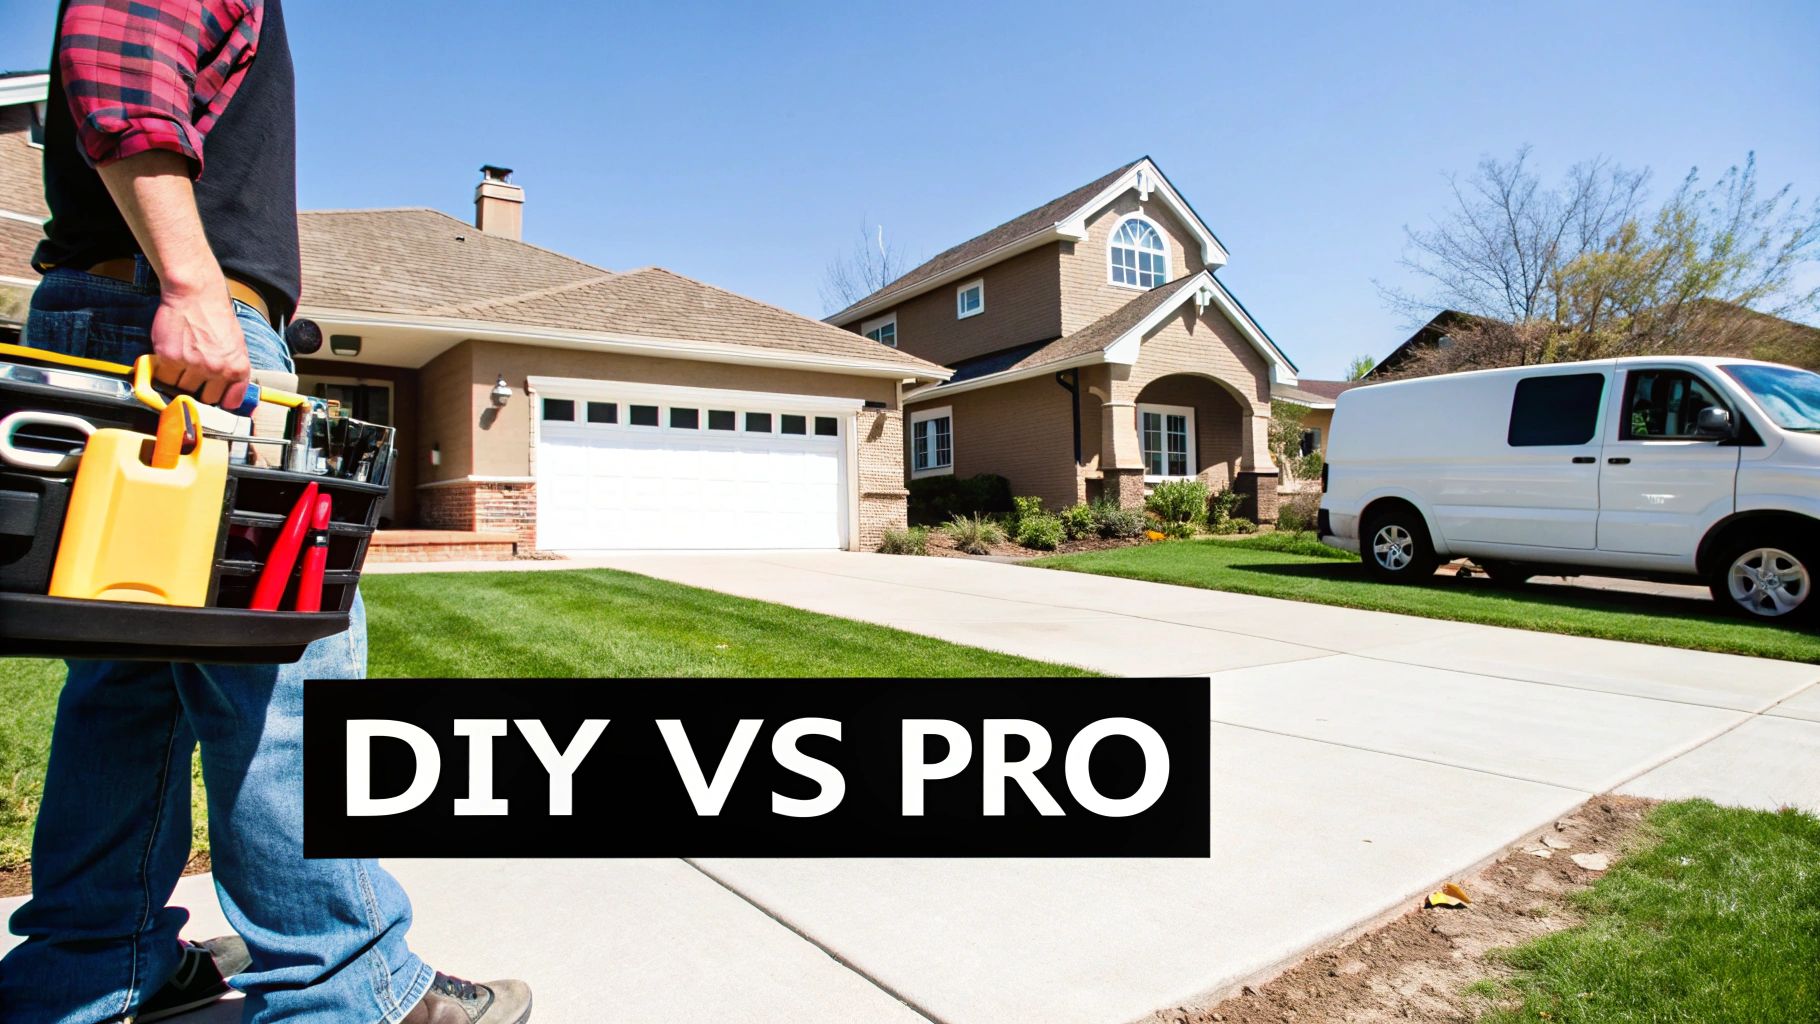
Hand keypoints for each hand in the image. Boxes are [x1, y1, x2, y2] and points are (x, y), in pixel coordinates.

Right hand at [150, 278, 250, 409]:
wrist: (196, 294)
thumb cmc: (216, 316)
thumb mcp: (237, 345)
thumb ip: (233, 371)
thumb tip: (229, 395)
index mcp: (238, 368)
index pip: (229, 402)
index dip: (219, 400)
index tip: (212, 398)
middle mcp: (217, 369)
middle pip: (204, 398)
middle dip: (198, 389)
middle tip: (193, 374)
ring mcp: (193, 365)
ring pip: (181, 389)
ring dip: (179, 379)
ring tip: (182, 359)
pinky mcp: (170, 358)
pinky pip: (164, 377)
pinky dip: (163, 371)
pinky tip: (170, 356)